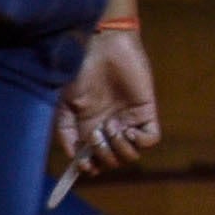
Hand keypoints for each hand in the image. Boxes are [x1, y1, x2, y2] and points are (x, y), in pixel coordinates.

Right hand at [59, 24, 161, 174]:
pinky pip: (150, 139)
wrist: (101, 46)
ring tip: (112, 127)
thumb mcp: (64, 103)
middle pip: (112, 161)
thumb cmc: (80, 70)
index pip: (94, 160)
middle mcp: (110, 128)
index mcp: (90, 128)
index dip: (90, 168)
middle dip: (103, 156)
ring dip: (119, 149)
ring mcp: (129, 120)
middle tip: (97, 135)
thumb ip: (66, 131)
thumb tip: (74, 157)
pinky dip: (140, 142)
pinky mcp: (146, 111)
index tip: (84, 166)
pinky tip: (128, 130)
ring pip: (131, 156)